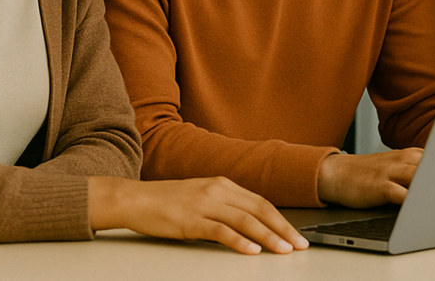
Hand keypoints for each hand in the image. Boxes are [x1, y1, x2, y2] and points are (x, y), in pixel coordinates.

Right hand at [87, 176, 308, 254]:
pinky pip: (221, 230)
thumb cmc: (167, 201)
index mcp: (223, 184)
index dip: (281, 219)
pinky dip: (239, 241)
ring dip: (268, 236)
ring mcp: (204, 204)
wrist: (135, 199)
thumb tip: (251, 223)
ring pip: (245, 220)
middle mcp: (218, 190)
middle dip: (282, 229)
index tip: (295, 234)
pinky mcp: (190, 220)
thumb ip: (225, 205)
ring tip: (283, 250)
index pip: (260, 202)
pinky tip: (252, 250)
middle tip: (299, 245)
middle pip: (259, 210)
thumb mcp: (202, 196)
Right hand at [317, 148, 422, 207]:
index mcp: (410, 154)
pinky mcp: (380, 187)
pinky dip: (413, 201)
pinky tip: (423, 208)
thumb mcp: (396, 164)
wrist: (337, 173)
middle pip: (434, 166)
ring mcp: (391, 173)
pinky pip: (400, 194)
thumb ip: (418, 168)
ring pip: (420, 177)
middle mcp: (403, 160)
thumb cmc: (370, 173)